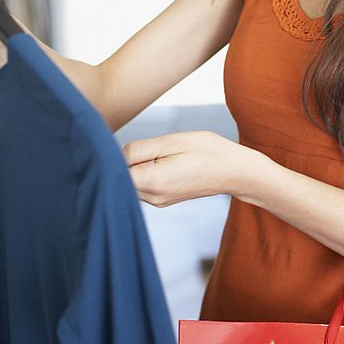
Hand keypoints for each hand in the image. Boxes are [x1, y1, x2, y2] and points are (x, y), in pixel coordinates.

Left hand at [123, 131, 268, 206]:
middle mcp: (154, 197)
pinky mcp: (164, 200)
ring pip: (130, 184)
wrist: (234, 171)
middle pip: (120, 180)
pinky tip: (156, 161)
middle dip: (119, 162)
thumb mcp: (172, 141)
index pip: (114, 173)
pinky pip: (142, 187)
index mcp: (154, 182)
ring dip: (132, 168)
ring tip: (149, 152)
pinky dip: (142, 174)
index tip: (113, 144)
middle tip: (132, 144)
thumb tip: (115, 155)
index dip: (109, 157)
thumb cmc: (208, 151)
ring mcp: (159, 201)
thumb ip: (139, 149)